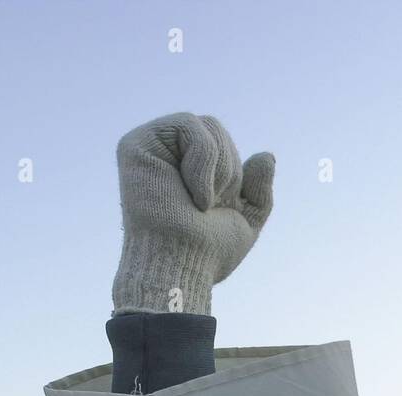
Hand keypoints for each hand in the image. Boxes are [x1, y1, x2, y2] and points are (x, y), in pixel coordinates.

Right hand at [113, 113, 274, 315]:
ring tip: (200, 201)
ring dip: (218, 169)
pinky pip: (188, 124)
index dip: (233, 173)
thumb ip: (258, 190)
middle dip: (227, 169)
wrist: (185, 265)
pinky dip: (203, 159)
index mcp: (182, 168)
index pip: (221, 140)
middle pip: (215, 126)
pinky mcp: (135, 145)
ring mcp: (148, 148)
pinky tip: (191, 193)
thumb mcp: (246, 220)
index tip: (217, 209)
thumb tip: (266, 156)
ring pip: (206, 125)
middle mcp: (163, 154)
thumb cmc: (209, 253)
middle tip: (208, 206)